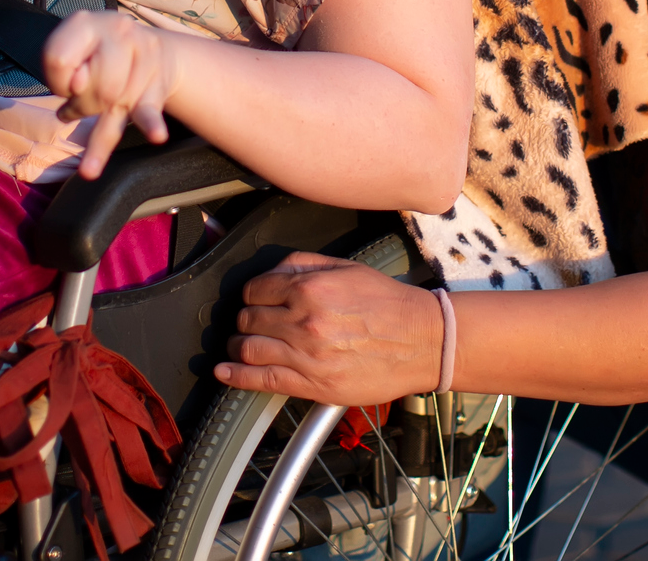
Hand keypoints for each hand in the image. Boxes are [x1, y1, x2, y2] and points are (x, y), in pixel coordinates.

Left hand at [42, 9, 179, 179]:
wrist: (155, 50)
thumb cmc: (100, 55)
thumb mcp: (72, 51)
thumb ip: (62, 68)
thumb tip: (77, 86)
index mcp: (86, 22)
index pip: (58, 60)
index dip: (56, 81)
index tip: (67, 82)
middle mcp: (116, 32)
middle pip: (87, 84)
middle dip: (80, 101)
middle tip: (86, 95)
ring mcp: (141, 57)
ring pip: (109, 99)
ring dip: (98, 113)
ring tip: (98, 122)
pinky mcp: (157, 87)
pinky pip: (150, 110)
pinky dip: (152, 125)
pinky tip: (157, 135)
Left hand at [217, 253, 443, 403]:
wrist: (423, 341)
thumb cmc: (388, 304)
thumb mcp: (347, 268)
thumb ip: (304, 264)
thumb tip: (271, 271)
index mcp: (310, 288)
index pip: (255, 290)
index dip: (251, 296)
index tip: (255, 301)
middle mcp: (304, 320)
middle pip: (248, 319)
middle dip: (244, 321)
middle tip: (249, 325)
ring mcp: (307, 355)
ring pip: (249, 349)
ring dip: (237, 347)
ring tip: (239, 347)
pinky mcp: (314, 384)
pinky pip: (263, 380)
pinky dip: (236, 376)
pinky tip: (224, 373)